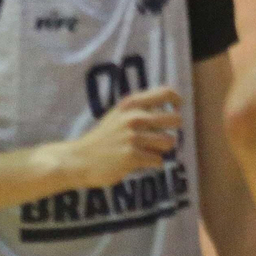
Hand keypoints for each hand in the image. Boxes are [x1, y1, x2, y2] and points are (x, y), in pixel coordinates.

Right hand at [57, 87, 182, 186]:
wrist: (78, 160)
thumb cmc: (104, 138)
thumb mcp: (119, 114)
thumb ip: (141, 108)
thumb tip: (174, 106)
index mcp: (131, 104)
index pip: (166, 93)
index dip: (177, 101)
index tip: (175, 110)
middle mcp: (134, 117)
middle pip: (176, 120)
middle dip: (172, 131)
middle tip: (158, 138)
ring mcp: (133, 137)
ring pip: (169, 142)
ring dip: (160, 149)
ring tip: (144, 151)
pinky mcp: (133, 156)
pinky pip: (158, 160)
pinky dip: (151, 163)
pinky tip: (135, 161)